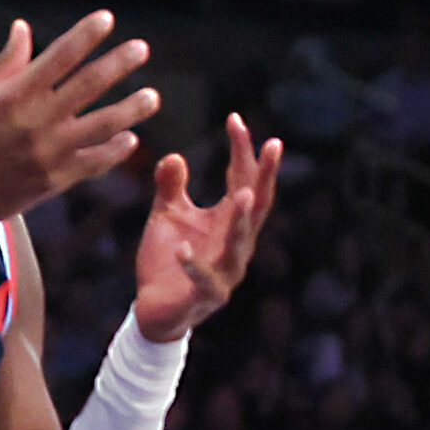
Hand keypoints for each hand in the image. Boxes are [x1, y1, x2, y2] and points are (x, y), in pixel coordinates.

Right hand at [0, 11, 162, 235]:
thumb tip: (23, 29)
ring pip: (104, 125)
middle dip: (120, 63)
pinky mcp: (55, 180)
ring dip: (132, 108)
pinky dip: (115, 150)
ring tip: (151, 97)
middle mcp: (37, 120)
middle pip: (90, 84)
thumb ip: (1, 62)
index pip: (59, 56)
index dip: (86, 34)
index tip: (107, 19)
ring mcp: (50, 152)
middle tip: (142, 49)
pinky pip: (96, 162)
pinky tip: (128, 139)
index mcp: (14, 94)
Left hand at [133, 112, 280, 342]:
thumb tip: (172, 155)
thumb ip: (171, 188)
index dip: (243, 151)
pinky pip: (203, 278)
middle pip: (256, 205)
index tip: (236, 119)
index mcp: (228, 221)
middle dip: (265, 175)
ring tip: (244, 193)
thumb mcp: (167, 217)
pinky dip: (194, 264)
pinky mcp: (206, 295)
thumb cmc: (166, 261)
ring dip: (243, 218)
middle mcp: (236, 243)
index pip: (242, 180)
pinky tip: (183, 249)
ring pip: (240, 242)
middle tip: (274, 144)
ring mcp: (226, 270)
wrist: (154, 311)